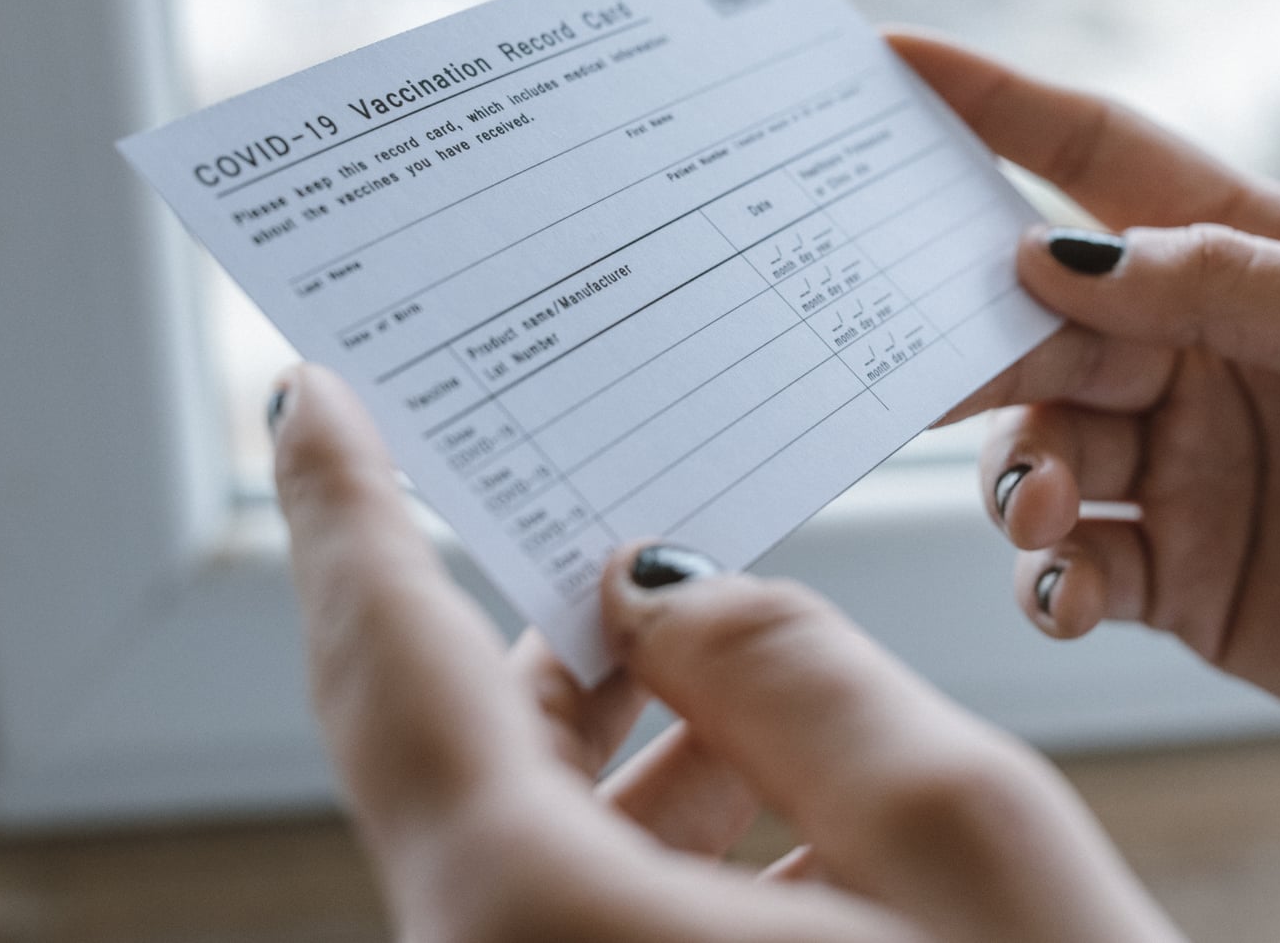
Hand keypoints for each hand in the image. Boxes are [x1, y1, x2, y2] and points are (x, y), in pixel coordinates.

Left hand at [269, 364, 1183, 942]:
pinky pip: (576, 915)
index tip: (312, 390)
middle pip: (458, 755)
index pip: (397, 673)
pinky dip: (654, 834)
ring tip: (720, 635)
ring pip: (528, 842)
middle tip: (582, 488)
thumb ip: (798, 674)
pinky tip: (769, 784)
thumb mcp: (967, 845)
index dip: (349, 511)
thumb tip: (669, 595)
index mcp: (542, 932)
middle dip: (531, 620)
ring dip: (620, 734)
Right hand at [893, 32, 1279, 848]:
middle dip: (970, 331)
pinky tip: (1070, 589)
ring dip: (1015, 472)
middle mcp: (1200, 356)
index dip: (993, 105)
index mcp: (1258, 262)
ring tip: (1051, 508)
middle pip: (1037, 317)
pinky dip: (1045, 578)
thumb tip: (1058, 255)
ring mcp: (1184, 470)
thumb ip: (1232, 288)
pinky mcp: (1179, 581)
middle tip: (915, 355)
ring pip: (1033, 446)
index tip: (889, 62)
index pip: (1102, 162)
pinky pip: (1068, 566)